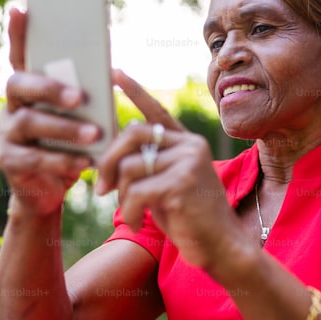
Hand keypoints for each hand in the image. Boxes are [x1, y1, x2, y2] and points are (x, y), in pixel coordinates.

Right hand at [0, 7, 100, 216]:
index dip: (18, 34)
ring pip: (30, 123)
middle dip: (49, 88)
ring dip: (65, 128)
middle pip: (19, 85)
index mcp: (30, 90)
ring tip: (94, 134)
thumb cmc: (69, 145)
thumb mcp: (80, 118)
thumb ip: (85, 95)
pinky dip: (63, 160)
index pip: (21, 56)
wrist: (49, 190)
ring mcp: (7, 134)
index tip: (21, 9)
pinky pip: (35, 159)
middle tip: (79, 97)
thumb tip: (112, 69)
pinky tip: (85, 162)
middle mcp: (13, 106)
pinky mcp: (10, 163)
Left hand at [98, 71, 251, 270]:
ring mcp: (188, 161)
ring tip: (130, 213)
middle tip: (100, 188)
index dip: (133, 90)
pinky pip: (137, 191)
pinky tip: (137, 224)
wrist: (220, 247)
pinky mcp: (182, 182)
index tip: (113, 72)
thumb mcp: (165, 185)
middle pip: (132, 133)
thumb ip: (147, 165)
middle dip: (108, 160)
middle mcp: (190, 145)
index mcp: (186, 142)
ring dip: (120, 195)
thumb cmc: (189, 219)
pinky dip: (130, 211)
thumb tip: (107, 157)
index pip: (155, 110)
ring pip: (130, 166)